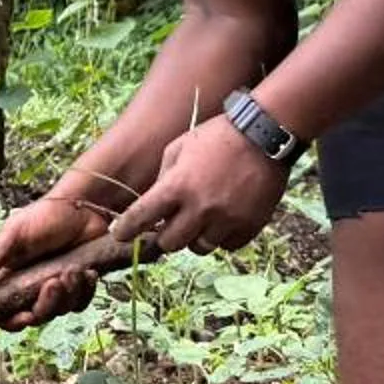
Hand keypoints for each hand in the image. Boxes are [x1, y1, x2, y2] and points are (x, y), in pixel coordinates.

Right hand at [0, 193, 108, 329]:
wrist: (83, 207)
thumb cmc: (44, 216)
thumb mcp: (15, 232)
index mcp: (10, 278)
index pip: (4, 313)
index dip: (11, 321)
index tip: (23, 316)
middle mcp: (31, 288)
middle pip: (36, 316)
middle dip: (46, 305)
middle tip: (54, 282)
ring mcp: (56, 289)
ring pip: (59, 311)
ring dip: (68, 294)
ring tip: (73, 270)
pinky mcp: (78, 286)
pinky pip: (80, 304)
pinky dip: (85, 292)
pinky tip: (88, 273)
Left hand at [108, 118, 287, 255]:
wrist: (264, 135)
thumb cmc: (217, 137)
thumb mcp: (179, 147)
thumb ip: (163, 178)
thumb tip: (153, 207)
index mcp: (177, 186)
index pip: (141, 217)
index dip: (126, 230)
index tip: (119, 235)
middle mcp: (200, 208)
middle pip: (169, 243)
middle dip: (165, 235)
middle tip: (171, 223)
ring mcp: (226, 220)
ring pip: (199, 248)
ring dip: (194, 237)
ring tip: (201, 217)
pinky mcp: (249, 226)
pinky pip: (226, 245)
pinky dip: (221, 236)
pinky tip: (223, 217)